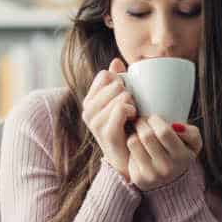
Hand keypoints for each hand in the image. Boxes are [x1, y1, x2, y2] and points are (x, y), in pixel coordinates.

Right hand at [82, 58, 137, 180]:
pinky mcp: (105, 132)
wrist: (127, 160)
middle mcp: (88, 111)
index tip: (126, 95)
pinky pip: (121, 108)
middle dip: (128, 92)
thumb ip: (118, 81)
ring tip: (133, 115)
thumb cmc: (127, 128)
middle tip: (131, 108)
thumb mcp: (121, 102)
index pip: (104, 75)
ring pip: (119, 95)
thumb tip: (116, 61)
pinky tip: (133, 118)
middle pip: (114, 83)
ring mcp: (94, 122)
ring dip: (132, 103)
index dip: (120, 81)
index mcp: (90, 101)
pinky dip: (131, 111)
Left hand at [127, 115, 202, 190]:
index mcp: (182, 156)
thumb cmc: (179, 154)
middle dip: (142, 123)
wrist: (171, 182)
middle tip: (143, 122)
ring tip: (140, 133)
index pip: (164, 132)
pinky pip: (128, 153)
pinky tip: (138, 146)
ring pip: (133, 142)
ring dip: (135, 133)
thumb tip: (175, 126)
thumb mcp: (193, 143)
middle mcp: (167, 168)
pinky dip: (132, 146)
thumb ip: (191, 132)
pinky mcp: (138, 178)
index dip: (155, 120)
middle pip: (146, 135)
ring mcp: (151, 174)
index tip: (153, 118)